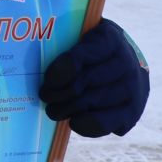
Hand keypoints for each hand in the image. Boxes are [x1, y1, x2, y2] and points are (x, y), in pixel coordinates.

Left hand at [40, 18, 149, 137]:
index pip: (83, 55)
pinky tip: (73, 122)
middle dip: (59, 93)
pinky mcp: (132, 111)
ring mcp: (132, 87)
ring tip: (53, 110)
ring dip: (67, 109)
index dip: (62, 69)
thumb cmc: (95, 51)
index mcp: (110, 37)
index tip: (47, 80)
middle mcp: (126, 61)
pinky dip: (86, 125)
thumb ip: (65, 41)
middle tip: (44, 96)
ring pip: (92, 102)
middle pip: (85, 81)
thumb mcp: (83, 36)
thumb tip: (28, 49)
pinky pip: (105, 122)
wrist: (128, 68)